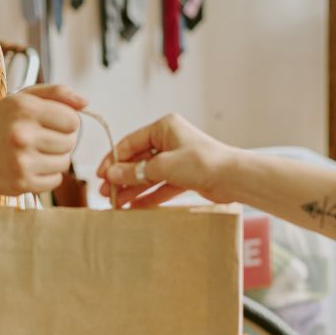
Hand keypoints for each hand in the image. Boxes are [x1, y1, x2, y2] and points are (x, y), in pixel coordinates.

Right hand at [0, 84, 86, 194]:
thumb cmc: (0, 120)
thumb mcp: (23, 97)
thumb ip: (57, 93)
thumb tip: (85, 103)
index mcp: (25, 109)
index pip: (73, 120)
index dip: (65, 122)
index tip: (50, 123)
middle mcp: (22, 135)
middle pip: (70, 143)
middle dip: (60, 140)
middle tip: (40, 138)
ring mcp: (21, 162)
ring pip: (64, 163)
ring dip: (54, 158)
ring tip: (34, 152)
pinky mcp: (20, 183)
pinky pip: (55, 181)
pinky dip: (47, 175)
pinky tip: (30, 166)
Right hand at [98, 114, 240, 207]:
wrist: (234, 178)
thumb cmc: (204, 162)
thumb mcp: (164, 166)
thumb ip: (136, 171)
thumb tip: (111, 174)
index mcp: (164, 127)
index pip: (130, 142)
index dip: (113, 159)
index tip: (101, 174)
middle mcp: (170, 141)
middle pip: (138, 159)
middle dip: (122, 176)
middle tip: (106, 192)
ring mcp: (177, 159)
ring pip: (148, 174)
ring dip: (133, 188)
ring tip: (117, 203)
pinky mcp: (184, 176)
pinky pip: (161, 185)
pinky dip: (149, 195)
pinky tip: (135, 207)